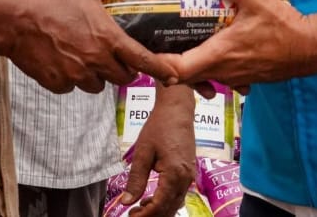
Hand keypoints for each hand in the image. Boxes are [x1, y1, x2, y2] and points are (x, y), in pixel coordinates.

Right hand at [6, 0, 172, 92]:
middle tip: (115, 56)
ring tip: (85, 56)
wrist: (14, 20)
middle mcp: (95, 61)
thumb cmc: (51, 1)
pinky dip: (72, 79)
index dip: (160, 69)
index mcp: (107, 38)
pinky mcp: (58, 84)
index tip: (173, 76)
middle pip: (123, 77)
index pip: (142, 60)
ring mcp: (76, 76)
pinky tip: (64, 60)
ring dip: (97, 75)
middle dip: (123, 69)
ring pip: (97, 85)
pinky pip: (73, 88)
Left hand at [115, 85, 196, 215]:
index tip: (130, 216)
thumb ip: (136, 179)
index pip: (160, 205)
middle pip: (170, 209)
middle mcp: (185, 178)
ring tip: (140, 207)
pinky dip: (166, 201)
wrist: (177, 110)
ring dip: (159, 210)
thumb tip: (126, 202)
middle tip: (133, 214)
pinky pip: (179, 194)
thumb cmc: (159, 126)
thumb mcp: (143, 152)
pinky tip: (152, 198)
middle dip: (151, 215)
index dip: (145, 215)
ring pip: (175, 204)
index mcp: (174, 174)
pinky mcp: (189, 172)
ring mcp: (189, 176)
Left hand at [157, 0, 316, 87]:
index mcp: (220, 54)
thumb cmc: (284, 26)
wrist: (312, 49)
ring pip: (202, 77)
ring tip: (180, 43)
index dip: (158, 65)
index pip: (178, 70)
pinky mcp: (245, 78)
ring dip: (189, 65)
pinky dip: (209, 68)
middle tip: (157, 42)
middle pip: (185, 76)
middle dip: (169, 63)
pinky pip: (219, 77)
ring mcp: (235, 78)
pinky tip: (211, 48)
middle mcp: (224, 71)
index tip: (146, 52)